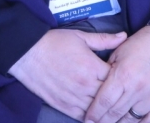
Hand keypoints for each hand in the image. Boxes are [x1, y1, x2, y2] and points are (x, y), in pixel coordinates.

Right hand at [8, 28, 126, 118]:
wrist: (26, 52)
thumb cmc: (53, 42)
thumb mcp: (80, 36)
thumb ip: (103, 39)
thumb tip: (123, 36)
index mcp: (92, 67)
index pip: (117, 79)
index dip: (122, 78)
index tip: (123, 75)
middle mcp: (86, 85)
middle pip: (110, 97)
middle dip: (116, 94)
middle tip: (120, 92)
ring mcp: (74, 98)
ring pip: (98, 110)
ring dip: (104, 108)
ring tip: (111, 105)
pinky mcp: (63, 105)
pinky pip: (83, 117)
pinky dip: (91, 116)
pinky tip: (95, 112)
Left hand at [84, 9, 149, 122]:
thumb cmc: (143, 43)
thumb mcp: (119, 52)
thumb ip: (108, 71)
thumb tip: (99, 87)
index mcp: (123, 75)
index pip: (104, 101)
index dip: (94, 112)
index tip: (88, 118)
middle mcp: (137, 89)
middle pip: (115, 113)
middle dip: (102, 121)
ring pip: (131, 119)